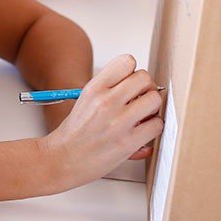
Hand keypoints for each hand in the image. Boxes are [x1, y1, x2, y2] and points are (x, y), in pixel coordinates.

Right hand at [40, 54, 163, 190]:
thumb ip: (110, 87)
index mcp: (95, 88)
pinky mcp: (128, 142)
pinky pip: (156, 125)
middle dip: (146, 88)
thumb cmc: (77, 131)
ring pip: (154, 99)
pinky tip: (143, 131)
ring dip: (152, 108)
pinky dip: (153, 127)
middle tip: (140, 100)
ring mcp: (118, 122)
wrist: (63, 158)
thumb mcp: (86, 99)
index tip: (131, 84)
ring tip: (143, 116)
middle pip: (145, 78)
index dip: (133, 72)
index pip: (127, 61)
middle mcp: (106, 101)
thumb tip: (141, 83)